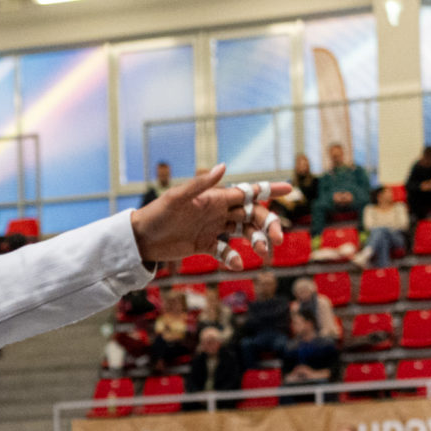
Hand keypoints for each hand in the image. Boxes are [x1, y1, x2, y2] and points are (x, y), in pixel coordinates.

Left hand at [130, 165, 286, 269]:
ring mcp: (213, 229)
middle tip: (276, 238)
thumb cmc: (157, 214)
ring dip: (256, 241)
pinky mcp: (204, 245)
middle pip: (252, 215)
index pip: (248, 192)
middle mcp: (218, 212)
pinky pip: (225, 251)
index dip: (269, 190)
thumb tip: (225, 166)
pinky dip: (233, 257)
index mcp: (216, 197)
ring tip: (262, 252)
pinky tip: (237, 264)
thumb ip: (202, 184)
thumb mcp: (178, 198)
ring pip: (243, 233)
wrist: (140, 238)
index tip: (290, 189)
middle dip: (267, 224)